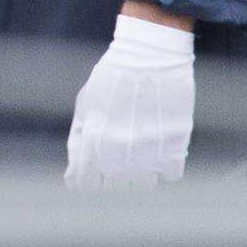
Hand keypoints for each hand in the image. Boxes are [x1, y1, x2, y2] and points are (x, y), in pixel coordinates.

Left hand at [65, 13, 194, 188]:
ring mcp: (147, 152)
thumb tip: (72, 174)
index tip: (93, 175)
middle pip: (115, 190)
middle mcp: (117, 151)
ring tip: (140, 151)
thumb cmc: (113, 77)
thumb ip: (78, 140)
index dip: (87, 181)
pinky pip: (170, 176)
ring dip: (141, 175)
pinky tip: (160, 147)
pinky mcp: (175, 148)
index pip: (84, 184)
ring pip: (143, 187)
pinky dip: (166, 166)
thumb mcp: (86, 105)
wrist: (150, 56)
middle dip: (114, 178)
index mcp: (92, 140)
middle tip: (120, 158)